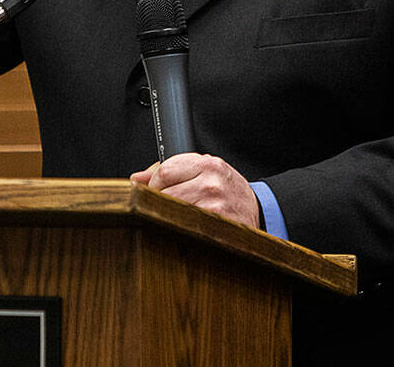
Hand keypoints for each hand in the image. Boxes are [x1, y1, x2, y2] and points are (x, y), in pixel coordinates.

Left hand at [130, 153, 259, 227]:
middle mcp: (212, 183)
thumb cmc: (227, 190)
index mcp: (208, 164)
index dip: (155, 184)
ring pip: (171, 212)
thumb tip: (136, 179)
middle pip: (165, 193)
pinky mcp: (215, 228)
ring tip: (181, 217)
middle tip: (168, 207)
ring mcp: (214, 206)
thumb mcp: (204, 171)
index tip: (157, 192)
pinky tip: (188, 227)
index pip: (164, 171)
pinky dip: (180, 229)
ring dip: (169, 217)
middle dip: (160, 202)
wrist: (256, 210)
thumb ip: (171, 170)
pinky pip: (184, 229)